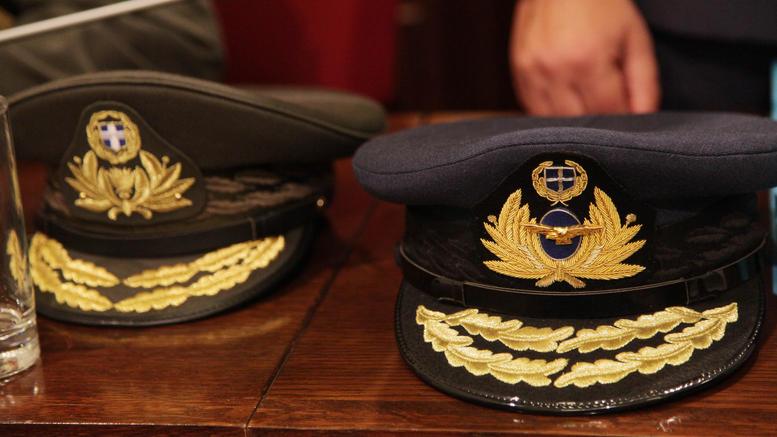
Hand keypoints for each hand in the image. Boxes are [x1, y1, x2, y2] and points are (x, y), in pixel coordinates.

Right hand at [510, 0, 659, 115]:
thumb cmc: (602, 6)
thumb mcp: (634, 39)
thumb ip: (644, 84)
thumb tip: (645, 119)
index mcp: (587, 60)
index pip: (608, 112)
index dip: (622, 116)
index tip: (627, 107)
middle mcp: (554, 69)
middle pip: (580, 120)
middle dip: (598, 117)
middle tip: (607, 98)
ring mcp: (531, 72)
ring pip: (554, 120)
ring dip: (573, 117)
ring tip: (585, 95)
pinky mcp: (518, 73)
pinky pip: (533, 108)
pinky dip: (551, 110)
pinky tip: (565, 94)